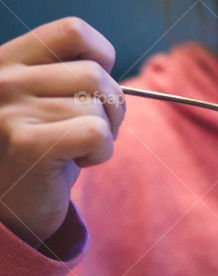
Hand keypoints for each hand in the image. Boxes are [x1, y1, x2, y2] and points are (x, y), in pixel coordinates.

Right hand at [0, 18, 122, 245]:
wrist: (12, 207)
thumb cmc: (41, 150)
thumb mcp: (49, 100)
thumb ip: (70, 74)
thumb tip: (109, 66)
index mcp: (8, 60)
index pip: (74, 31)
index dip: (102, 60)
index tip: (94, 90)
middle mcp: (3, 79)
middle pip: (96, 74)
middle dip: (112, 107)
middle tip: (91, 131)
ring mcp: (10, 109)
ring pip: (98, 108)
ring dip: (105, 135)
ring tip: (76, 149)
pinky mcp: (27, 142)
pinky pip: (97, 134)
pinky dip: (101, 152)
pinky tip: (77, 162)